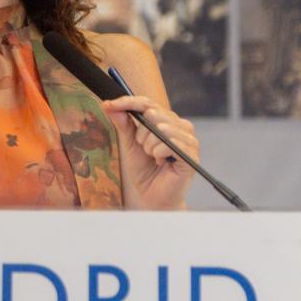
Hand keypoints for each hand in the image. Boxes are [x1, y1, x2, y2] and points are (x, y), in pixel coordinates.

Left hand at [101, 95, 198, 210]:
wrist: (151, 198)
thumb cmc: (144, 172)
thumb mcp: (129, 144)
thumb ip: (123, 124)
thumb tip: (109, 104)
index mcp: (167, 121)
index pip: (148, 103)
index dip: (128, 102)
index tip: (109, 105)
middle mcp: (180, 127)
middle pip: (155, 113)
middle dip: (141, 133)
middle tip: (144, 149)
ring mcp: (188, 140)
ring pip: (163, 128)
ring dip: (150, 146)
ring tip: (153, 158)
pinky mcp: (192, 155)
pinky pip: (171, 144)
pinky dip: (159, 153)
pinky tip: (161, 163)